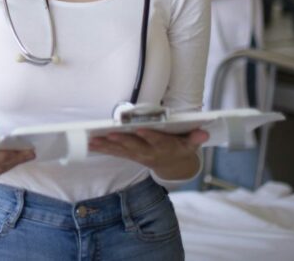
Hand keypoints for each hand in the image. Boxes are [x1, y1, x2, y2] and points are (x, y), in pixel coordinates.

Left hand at [90, 128, 207, 179]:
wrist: (173, 165)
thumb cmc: (181, 147)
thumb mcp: (191, 144)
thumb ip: (195, 138)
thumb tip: (204, 132)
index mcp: (165, 147)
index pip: (157, 141)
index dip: (149, 136)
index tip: (141, 128)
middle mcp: (149, 153)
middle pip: (135, 146)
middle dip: (123, 141)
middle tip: (110, 134)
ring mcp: (137, 155)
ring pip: (121, 150)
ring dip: (106, 145)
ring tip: (92, 140)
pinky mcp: (129, 155)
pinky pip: (114, 152)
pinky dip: (102, 148)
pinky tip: (90, 143)